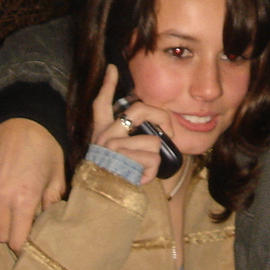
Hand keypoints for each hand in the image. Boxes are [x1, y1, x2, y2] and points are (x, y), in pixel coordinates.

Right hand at [0, 116, 64, 252]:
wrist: (23, 119)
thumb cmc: (45, 148)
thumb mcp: (57, 176)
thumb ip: (52, 204)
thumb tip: (48, 224)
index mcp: (24, 198)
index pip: (16, 240)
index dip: (22, 245)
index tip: (28, 242)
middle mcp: (0, 196)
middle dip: (10, 235)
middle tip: (20, 227)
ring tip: (5, 217)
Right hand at [90, 64, 169, 184]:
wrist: (105, 201)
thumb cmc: (118, 179)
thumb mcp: (121, 156)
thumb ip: (132, 140)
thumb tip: (158, 131)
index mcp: (102, 132)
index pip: (101, 103)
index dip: (107, 84)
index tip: (112, 67)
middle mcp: (105, 135)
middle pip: (140, 110)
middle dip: (162, 117)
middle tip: (169, 130)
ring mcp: (113, 144)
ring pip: (153, 141)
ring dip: (154, 160)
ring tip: (140, 171)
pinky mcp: (122, 156)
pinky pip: (153, 159)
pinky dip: (152, 172)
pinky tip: (139, 179)